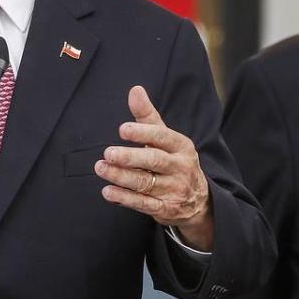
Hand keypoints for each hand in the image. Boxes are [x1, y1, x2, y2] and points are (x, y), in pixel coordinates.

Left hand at [94, 84, 213, 250]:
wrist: (198, 201)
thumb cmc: (174, 160)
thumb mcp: (166, 138)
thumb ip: (148, 116)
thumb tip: (135, 89)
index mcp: (181, 146)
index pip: (162, 137)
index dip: (142, 133)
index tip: (122, 129)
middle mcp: (180, 167)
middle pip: (154, 161)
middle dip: (130, 157)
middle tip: (108, 153)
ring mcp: (173, 189)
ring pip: (145, 183)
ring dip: (120, 177)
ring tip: (101, 168)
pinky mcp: (166, 209)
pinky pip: (143, 204)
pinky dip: (124, 199)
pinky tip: (108, 191)